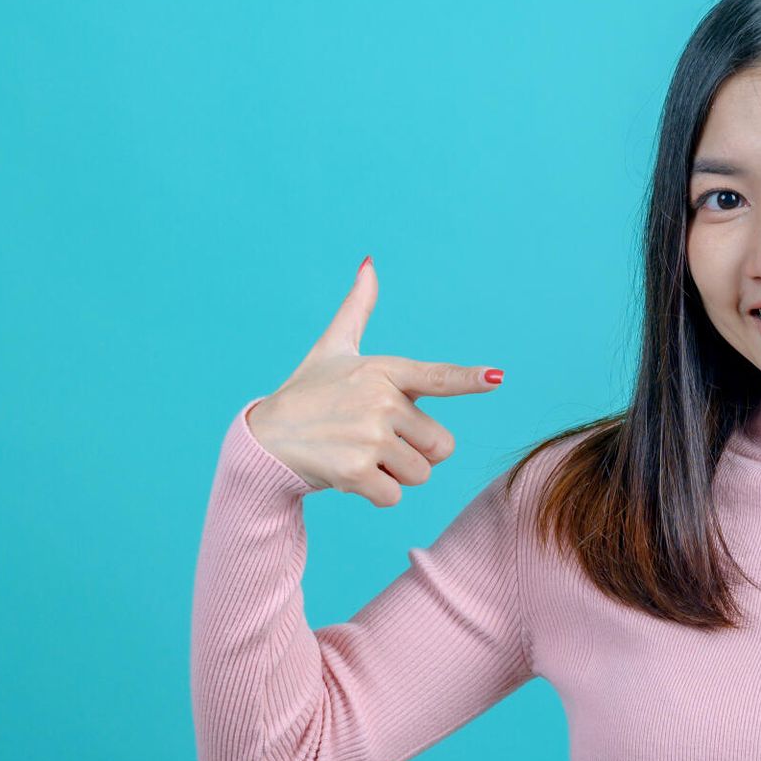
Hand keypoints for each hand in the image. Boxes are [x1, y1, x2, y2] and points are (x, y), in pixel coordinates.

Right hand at [244, 256, 504, 505]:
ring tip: (360, 453)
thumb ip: (357, 309)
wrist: (263, 438)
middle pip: (442, 445)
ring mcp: (368, 436)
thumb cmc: (307, 392)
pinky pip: (395, 496)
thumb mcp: (333, 348)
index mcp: (384, 371)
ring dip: (396, 474)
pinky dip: (376, 493)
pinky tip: (348, 473)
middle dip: (417, 451)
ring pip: (421, 474)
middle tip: (377, 439)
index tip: (496, 378)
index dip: (468, 379)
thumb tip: (369, 263)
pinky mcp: (355, 471)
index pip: (436, 377)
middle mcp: (380, 401)